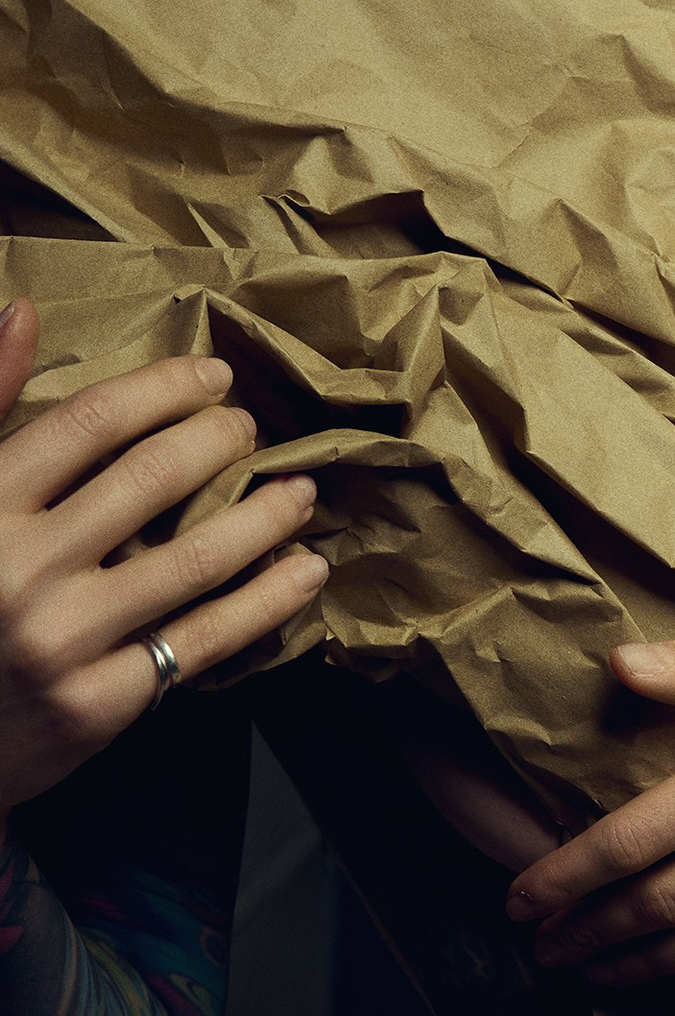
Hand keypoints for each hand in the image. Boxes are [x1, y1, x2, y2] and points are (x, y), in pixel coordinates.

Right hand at [0, 297, 327, 813]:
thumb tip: (22, 311)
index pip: (89, 422)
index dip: (163, 388)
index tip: (213, 374)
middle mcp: (18, 572)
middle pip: (150, 480)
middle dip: (219, 441)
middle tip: (251, 427)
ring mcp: (61, 642)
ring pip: (193, 560)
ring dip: (264, 517)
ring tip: (300, 492)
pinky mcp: (98, 704)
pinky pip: (203, 640)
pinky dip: (266, 601)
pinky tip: (304, 570)